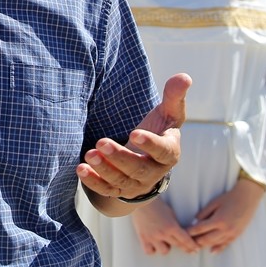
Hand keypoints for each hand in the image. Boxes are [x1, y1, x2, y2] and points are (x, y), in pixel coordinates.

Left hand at [77, 73, 190, 200]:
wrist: (145, 159)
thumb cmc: (157, 131)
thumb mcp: (167, 114)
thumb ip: (174, 96)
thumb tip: (184, 76)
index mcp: (169, 152)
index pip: (163, 151)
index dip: (150, 144)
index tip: (135, 133)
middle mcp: (153, 172)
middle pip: (137, 168)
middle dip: (119, 157)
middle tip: (101, 142)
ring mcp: (135, 183)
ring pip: (120, 180)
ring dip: (103, 169)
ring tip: (89, 154)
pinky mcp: (119, 190)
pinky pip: (106, 190)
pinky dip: (93, 182)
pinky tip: (81, 170)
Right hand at [130, 199, 198, 254]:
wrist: (141, 201)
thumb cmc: (157, 205)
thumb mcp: (171, 214)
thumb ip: (175, 226)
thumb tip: (181, 235)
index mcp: (172, 226)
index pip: (185, 240)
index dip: (192, 246)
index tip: (196, 250)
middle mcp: (163, 233)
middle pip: (178, 246)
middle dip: (185, 248)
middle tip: (189, 250)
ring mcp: (152, 237)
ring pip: (164, 251)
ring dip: (166, 247)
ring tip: (164, 242)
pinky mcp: (143, 238)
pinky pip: (149, 251)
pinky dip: (152, 249)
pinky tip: (153, 245)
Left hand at [186, 178, 265, 252]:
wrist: (247, 199)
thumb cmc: (229, 198)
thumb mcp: (214, 203)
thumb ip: (204, 213)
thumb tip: (194, 222)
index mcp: (218, 220)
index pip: (200, 229)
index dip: (191, 231)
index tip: (183, 233)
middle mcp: (225, 229)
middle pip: (206, 239)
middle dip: (196, 240)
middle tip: (187, 241)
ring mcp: (232, 234)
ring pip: (215, 243)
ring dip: (205, 245)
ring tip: (196, 246)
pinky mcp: (236, 235)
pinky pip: (226, 244)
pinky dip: (218, 248)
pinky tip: (212, 251)